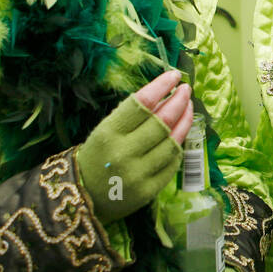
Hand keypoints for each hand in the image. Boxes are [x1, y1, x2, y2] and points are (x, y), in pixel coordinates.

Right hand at [76, 68, 192, 222]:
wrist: (83, 196)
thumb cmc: (96, 156)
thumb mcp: (105, 130)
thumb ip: (133, 115)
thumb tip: (165, 94)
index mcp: (108, 133)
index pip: (141, 103)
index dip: (161, 86)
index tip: (174, 75)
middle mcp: (123, 153)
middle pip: (162, 122)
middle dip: (179, 101)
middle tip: (186, 90)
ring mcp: (138, 174)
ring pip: (172, 142)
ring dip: (185, 121)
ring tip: (188, 108)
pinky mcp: (149, 191)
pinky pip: (172, 163)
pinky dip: (179, 145)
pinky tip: (181, 134)